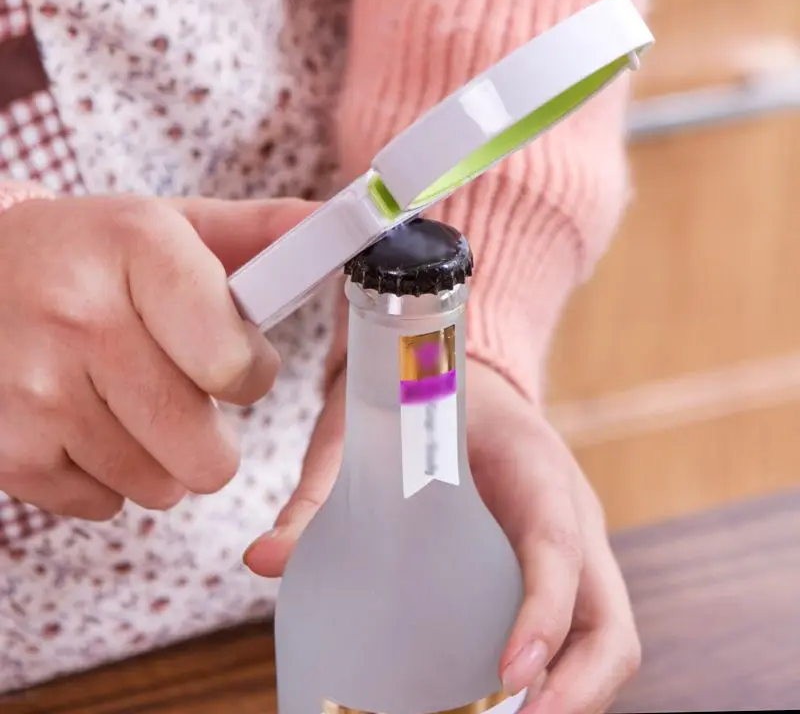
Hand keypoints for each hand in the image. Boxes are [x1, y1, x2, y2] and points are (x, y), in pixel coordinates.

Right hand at [0, 194, 314, 519]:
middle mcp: (80, 318)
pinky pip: (105, 503)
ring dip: (162, 456)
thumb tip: (338, 226)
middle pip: (206, 452)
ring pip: (161, 487)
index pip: (234, 362)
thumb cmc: (90, 254)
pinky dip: (109, 474)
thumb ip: (263, 231)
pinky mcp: (7, 449)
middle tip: (184, 391)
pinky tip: (85, 419)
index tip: (237, 361)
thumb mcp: (172, 224)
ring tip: (127, 400)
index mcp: (138, 247)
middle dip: (214, 434)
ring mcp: (34, 391)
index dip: (251, 373)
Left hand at [244, 358, 640, 713]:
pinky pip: (573, 635)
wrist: (464, 376)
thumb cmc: (424, 397)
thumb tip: (261, 560)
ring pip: (602, 638)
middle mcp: (569, 515)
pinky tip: (495, 704)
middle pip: (609, 619)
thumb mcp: (374, 429)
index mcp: (534, 467)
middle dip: (578, 687)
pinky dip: (551, 680)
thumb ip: (323, 489)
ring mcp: (570, 549)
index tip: (510, 672)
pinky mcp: (553, 571)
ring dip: (570, 695)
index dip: (544, 612)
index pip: (558, 543)